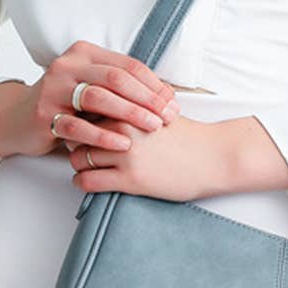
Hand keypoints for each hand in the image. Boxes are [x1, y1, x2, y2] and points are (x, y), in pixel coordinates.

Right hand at [10, 40, 180, 158]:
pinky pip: (78, 126)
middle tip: (167, 117)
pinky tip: (123, 144)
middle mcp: (67, 66)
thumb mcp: (91, 87)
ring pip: (99, 97)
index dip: (154, 85)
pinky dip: (103, 135)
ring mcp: (53, 89)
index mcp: (84, 54)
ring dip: (130, 113)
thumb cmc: (64, 106)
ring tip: (152, 128)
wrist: (17, 120)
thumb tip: (165, 96)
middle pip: (117, 78)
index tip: (173, 104)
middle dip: (147, 98)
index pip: (128, 65)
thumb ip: (119, 86)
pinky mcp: (44, 115)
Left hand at [66, 114, 234, 200]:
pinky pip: (88, 181)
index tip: (80, 129)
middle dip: (76, 142)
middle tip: (80, 149)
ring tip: (87, 167)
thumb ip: (130, 105)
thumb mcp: (156, 110)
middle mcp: (123, 127)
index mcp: (128, 107)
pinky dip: (82, 182)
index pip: (85, 109)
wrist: (212, 156)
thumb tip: (105, 105)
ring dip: (78, 164)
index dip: (80, 120)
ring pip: (78, 158)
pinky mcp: (130, 178)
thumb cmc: (186, 136)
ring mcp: (125, 153)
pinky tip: (90, 181)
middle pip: (77, 133)